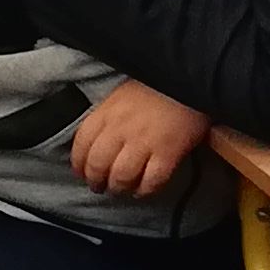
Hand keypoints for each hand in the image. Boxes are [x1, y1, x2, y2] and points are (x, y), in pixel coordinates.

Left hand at [69, 79, 209, 194]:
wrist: (190, 79)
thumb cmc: (158, 86)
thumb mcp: (123, 94)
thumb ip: (108, 117)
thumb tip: (98, 141)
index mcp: (108, 112)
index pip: (82, 145)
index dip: (79, 164)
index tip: (82, 172)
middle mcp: (121, 129)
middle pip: (98, 165)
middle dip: (96, 181)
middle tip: (100, 187)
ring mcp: (145, 142)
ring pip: (122, 177)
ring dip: (119, 188)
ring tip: (122, 189)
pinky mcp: (168, 152)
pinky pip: (152, 181)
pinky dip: (145, 190)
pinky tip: (143, 190)